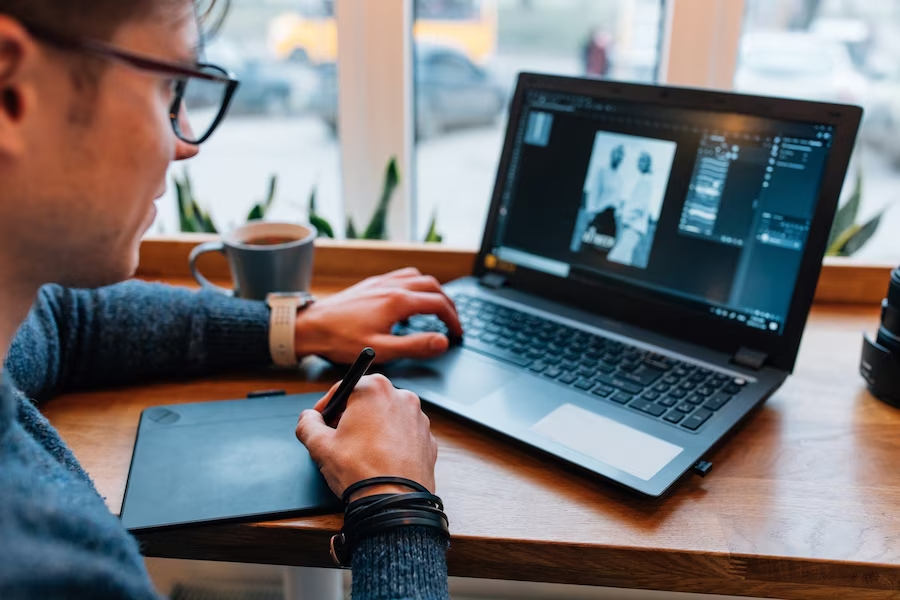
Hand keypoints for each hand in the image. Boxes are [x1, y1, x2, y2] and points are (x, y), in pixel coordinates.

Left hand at [294, 267, 462, 363]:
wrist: (311, 326)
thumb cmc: (341, 339)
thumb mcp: (382, 350)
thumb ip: (415, 346)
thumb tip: (442, 342)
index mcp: (398, 301)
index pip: (438, 304)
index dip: (453, 319)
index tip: (457, 333)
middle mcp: (392, 286)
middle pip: (432, 286)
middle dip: (447, 303)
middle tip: (453, 321)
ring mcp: (381, 282)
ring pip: (418, 277)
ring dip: (433, 291)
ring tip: (437, 308)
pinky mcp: (371, 284)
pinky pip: (402, 276)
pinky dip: (415, 285)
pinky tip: (409, 301)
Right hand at [295, 374, 437, 500]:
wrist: (394, 503)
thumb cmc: (359, 470)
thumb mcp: (320, 445)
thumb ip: (308, 424)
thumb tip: (308, 418)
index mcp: (375, 389)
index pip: (344, 388)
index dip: (327, 406)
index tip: (320, 421)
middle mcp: (402, 397)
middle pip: (368, 401)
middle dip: (350, 416)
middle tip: (338, 438)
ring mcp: (418, 418)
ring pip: (387, 417)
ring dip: (372, 429)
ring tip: (360, 453)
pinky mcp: (428, 439)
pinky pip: (404, 434)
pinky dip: (392, 442)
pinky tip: (380, 460)